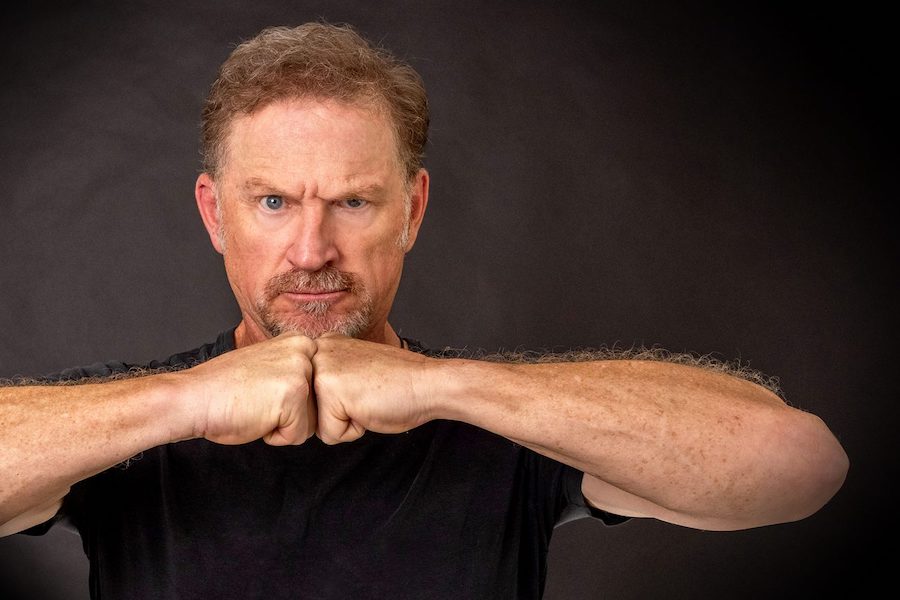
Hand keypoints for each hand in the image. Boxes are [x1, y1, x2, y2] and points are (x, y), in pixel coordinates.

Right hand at [182, 332, 317, 445]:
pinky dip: (276, 436)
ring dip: (284, 425)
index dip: (289, 400)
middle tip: (259, 399)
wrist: (194, 398)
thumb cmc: (226, 389)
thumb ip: (295, 369)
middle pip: (318, 404)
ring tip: (257, 406)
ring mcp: (301, 372)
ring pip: (311, 421)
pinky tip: (256, 417)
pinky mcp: (294, 396)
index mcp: (300, 341)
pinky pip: (298, 436)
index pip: (317, 388)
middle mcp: (305, 351)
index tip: (263, 389)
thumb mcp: (269, 364)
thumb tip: (319, 388)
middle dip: (290, 413)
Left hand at [312, 334, 437, 443]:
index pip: (311, 394)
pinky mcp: (328, 391)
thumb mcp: (354, 369)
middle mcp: (318, 352)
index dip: (338, 402)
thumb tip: (311, 399)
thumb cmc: (399, 383)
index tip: (363, 386)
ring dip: (344, 422)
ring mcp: (321, 369)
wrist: (427, 384)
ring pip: (317, 423)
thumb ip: (331, 375)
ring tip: (366, 401)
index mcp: (324, 344)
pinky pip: (329, 434)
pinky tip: (368, 409)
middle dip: (337, 412)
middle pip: (310, 408)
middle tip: (365, 394)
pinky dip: (351, 431)